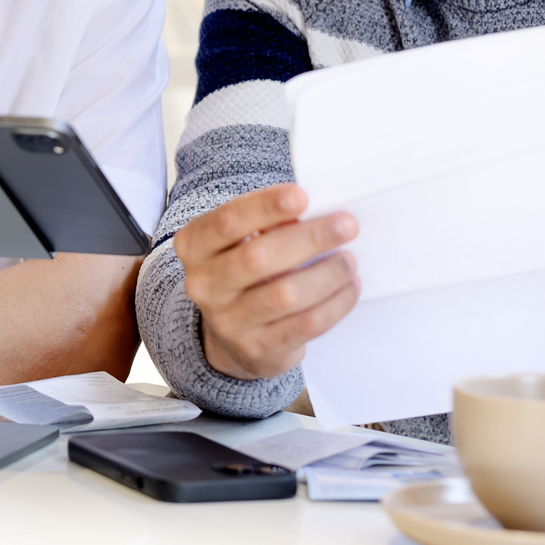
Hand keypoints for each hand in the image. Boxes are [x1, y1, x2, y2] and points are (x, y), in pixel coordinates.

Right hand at [174, 182, 359, 380]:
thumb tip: (316, 213)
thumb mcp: (242, 242)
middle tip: (346, 225)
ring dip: (327, 274)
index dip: (266, 206)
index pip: (229, 220)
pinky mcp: (256, 349)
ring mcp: (227, 321)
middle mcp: (203, 284)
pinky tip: (349, 287)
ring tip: (349, 260)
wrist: (233, 336)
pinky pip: (304, 324)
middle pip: (259, 257)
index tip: (302, 196)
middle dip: (309, 238)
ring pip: (285, 294)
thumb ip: (269, 226)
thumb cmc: (246, 274)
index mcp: (194, 246)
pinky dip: (335, 304)